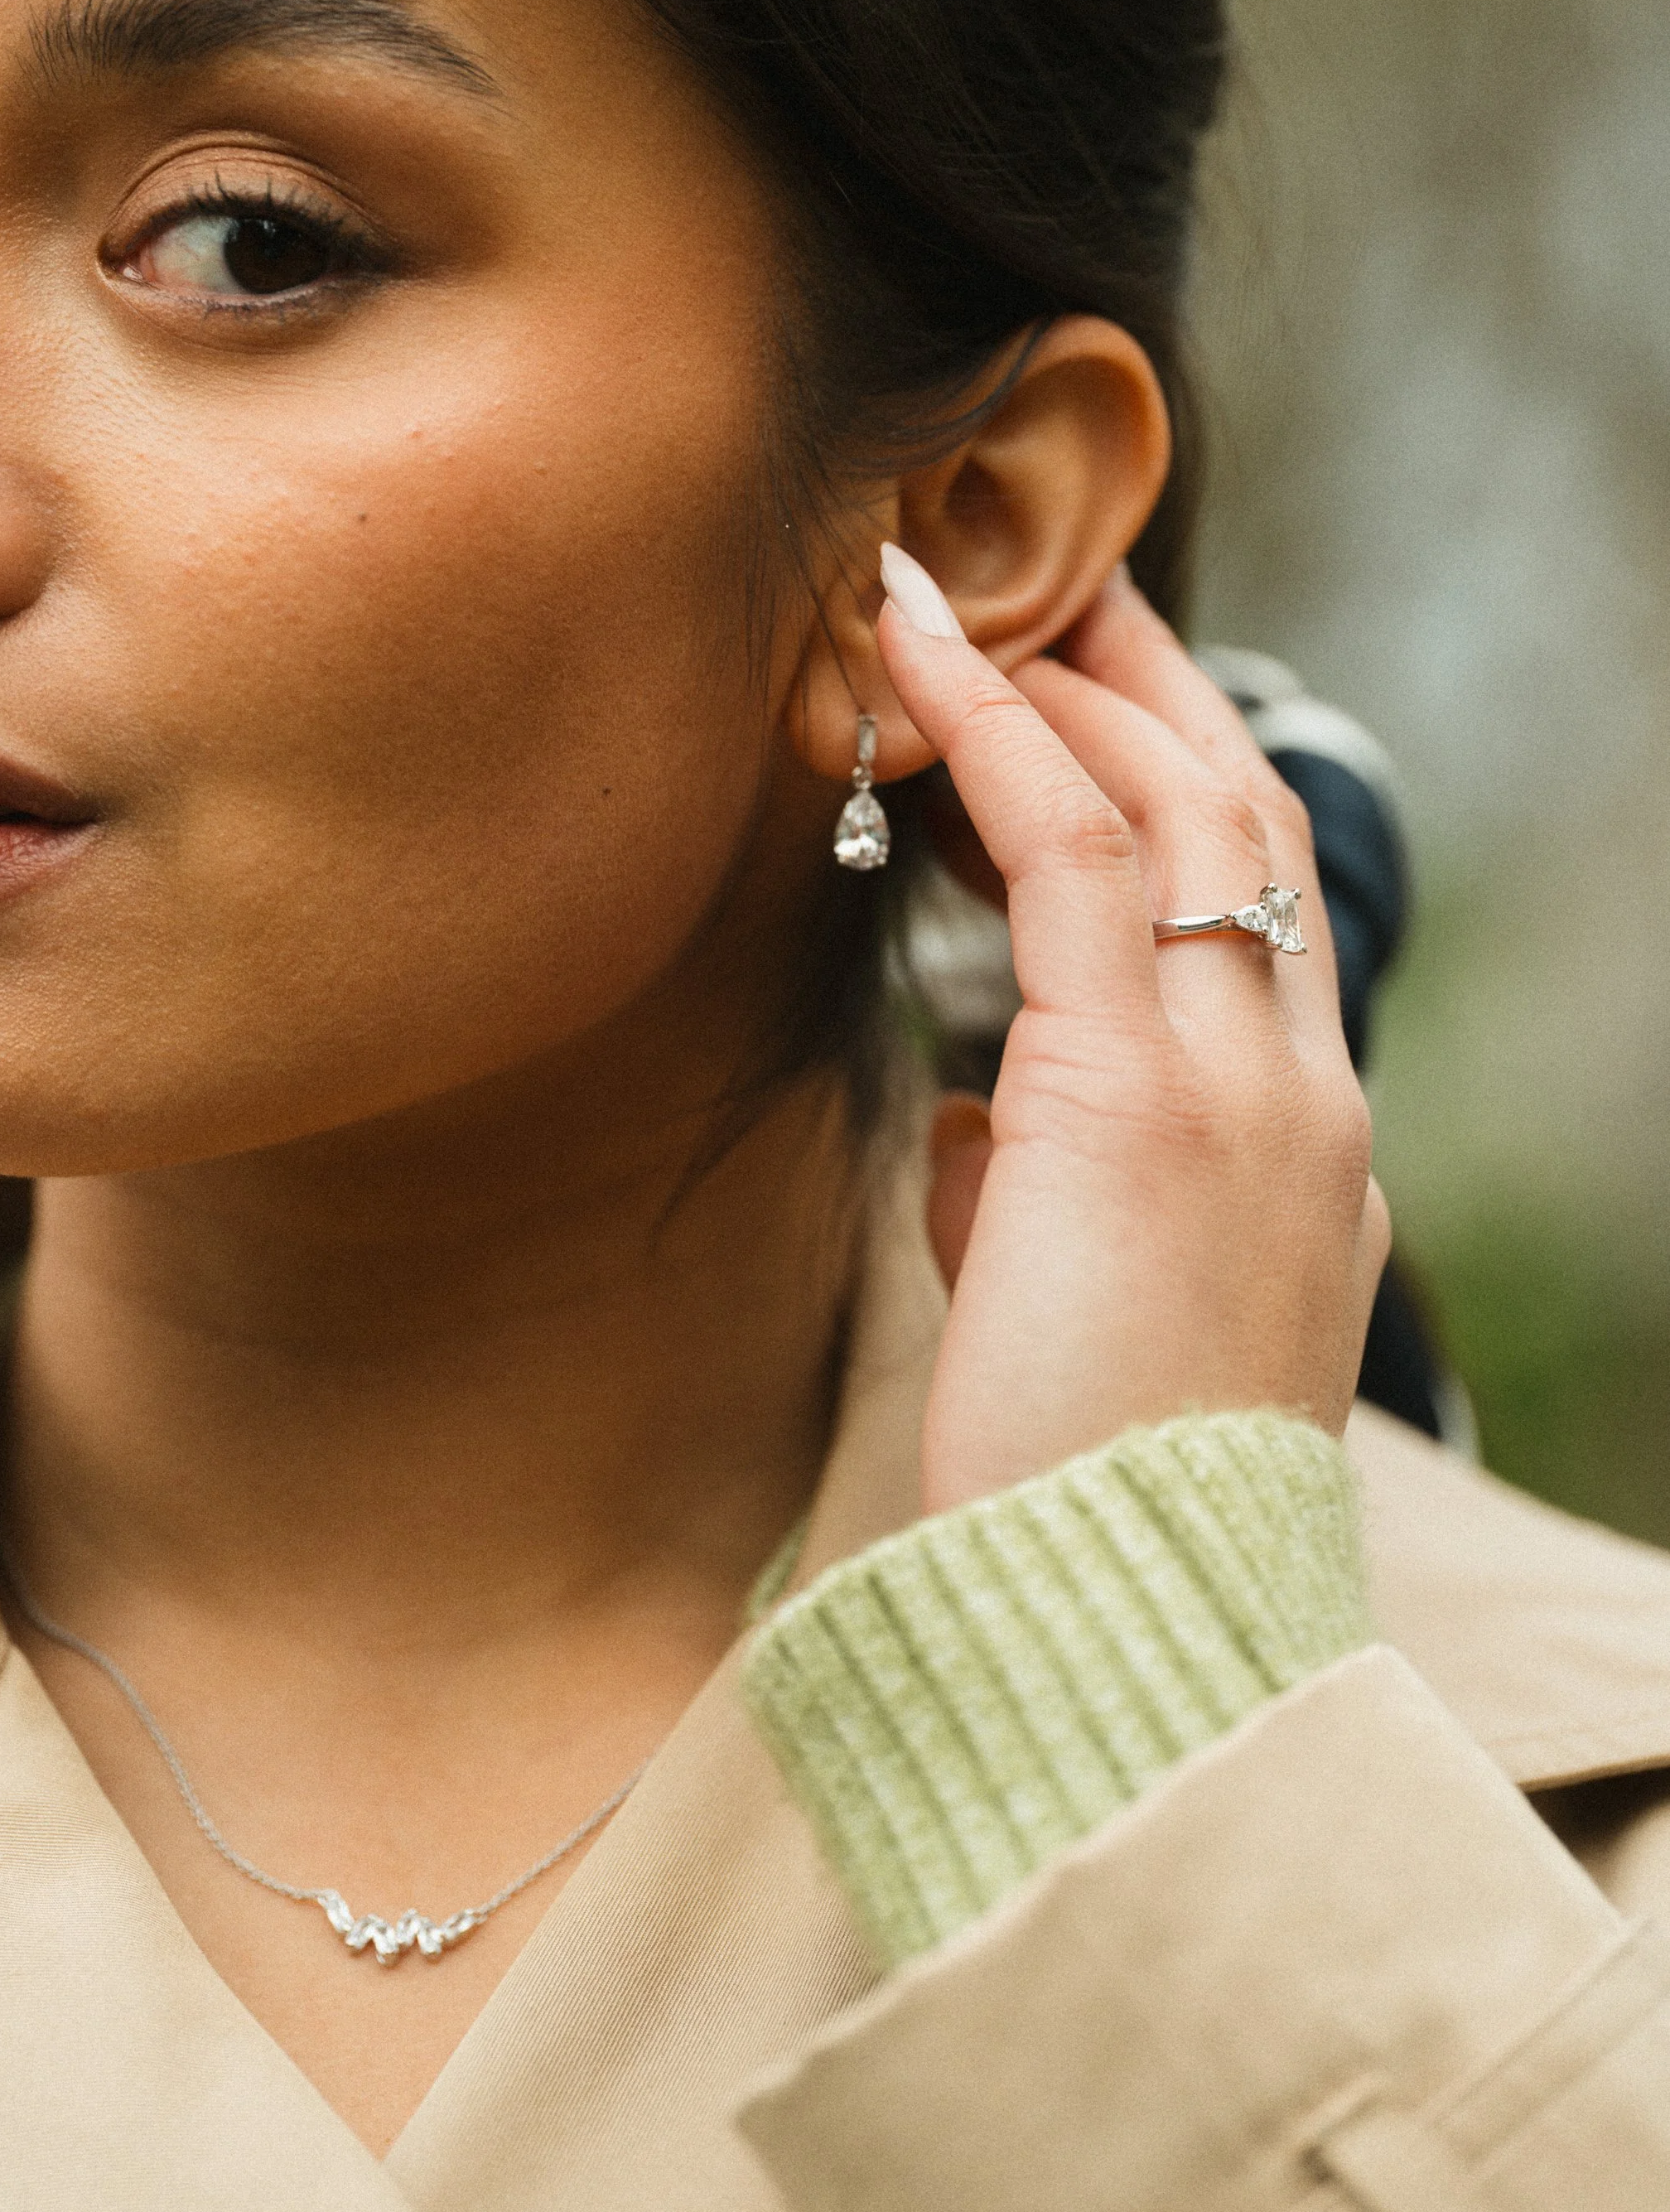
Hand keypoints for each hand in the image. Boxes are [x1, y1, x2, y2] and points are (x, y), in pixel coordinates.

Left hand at [875, 546, 1389, 1512]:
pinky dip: (993, 730)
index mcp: (1302, 1149)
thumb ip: (1042, 1200)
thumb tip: (971, 1131)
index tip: (1091, 707)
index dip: (1182, 788)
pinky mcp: (1134, 1091)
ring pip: (1176, 805)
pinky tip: (909, 648)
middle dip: (1152, 690)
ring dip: (1069, 681)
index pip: (1260, 913)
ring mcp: (1243, 1083)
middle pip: (1243, 821)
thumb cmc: (1079, 1490)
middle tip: (1055, 593)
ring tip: (962, 590)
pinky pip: (1068, 848)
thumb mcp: (1075, 1313)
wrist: (1113, 1621)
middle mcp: (1300, 1093)